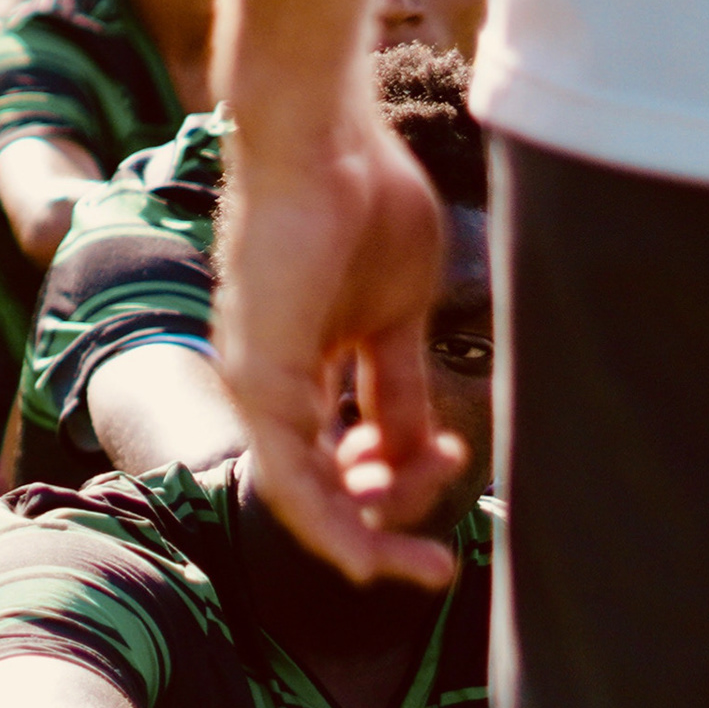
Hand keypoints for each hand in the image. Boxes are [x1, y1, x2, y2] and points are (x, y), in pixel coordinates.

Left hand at [216, 100, 460, 585]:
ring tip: (417, 565)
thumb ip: (396, 383)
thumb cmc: (362, 202)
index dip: (393, 484)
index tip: (452, 475)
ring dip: (361, 539)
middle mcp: (268, 382)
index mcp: (302, 364)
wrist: (327, 142)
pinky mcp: (256, 377)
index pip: (337, 452)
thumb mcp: (396, 313)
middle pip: (321, 483)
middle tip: (436, 543)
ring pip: (302, 494)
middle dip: (383, 523)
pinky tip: (365, 554)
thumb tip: (418, 444)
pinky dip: (326, 522)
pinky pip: (286, 474)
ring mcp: (256, 381)